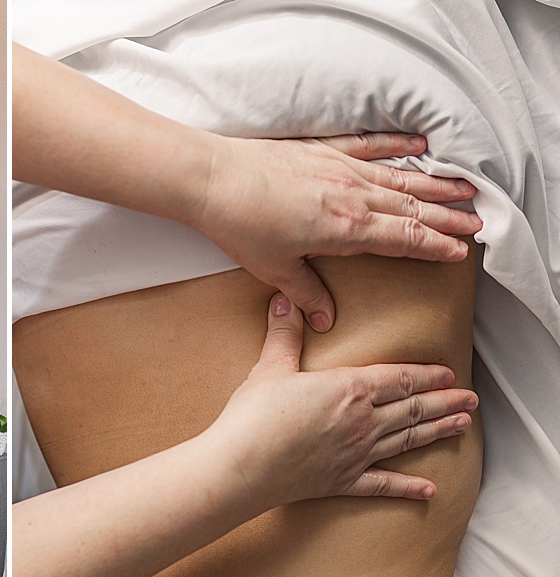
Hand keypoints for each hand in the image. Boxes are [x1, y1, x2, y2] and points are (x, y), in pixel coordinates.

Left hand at [193, 133, 482, 330]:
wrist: (212, 181)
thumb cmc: (240, 226)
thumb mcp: (275, 269)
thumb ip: (306, 293)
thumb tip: (326, 319)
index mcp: (346, 230)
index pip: (403, 239)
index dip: (434, 247)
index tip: (459, 252)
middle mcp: (352, 197)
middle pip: (412, 208)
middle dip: (447, 217)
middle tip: (477, 222)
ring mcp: (340, 169)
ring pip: (400, 178)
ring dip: (434, 184)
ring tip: (464, 187)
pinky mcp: (323, 150)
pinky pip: (370, 146)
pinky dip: (397, 146)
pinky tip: (420, 145)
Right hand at [211, 293, 476, 506]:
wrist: (241, 466)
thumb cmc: (253, 418)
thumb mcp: (269, 368)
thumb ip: (284, 334)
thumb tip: (284, 300)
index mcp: (349, 388)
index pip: (400, 377)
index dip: (427, 374)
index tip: (448, 373)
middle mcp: (363, 422)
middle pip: (413, 408)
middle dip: (445, 401)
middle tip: (470, 398)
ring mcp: (357, 454)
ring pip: (408, 440)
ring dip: (438, 431)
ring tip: (463, 425)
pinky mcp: (344, 481)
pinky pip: (384, 484)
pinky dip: (409, 487)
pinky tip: (430, 490)